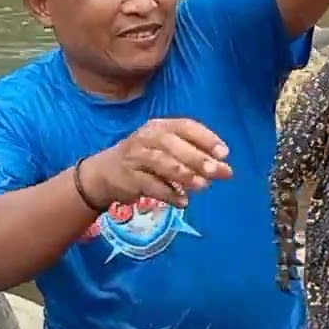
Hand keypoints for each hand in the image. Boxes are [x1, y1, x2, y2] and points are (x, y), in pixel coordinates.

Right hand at [80, 118, 232, 209]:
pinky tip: (183, 202)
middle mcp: (147, 137)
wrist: (104, 173)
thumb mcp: (166, 149)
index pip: (186, 126)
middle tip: (218, 172)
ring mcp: (135, 157)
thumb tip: (222, 167)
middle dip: (198, 158)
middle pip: (174, 144)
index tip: (224, 153)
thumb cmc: (145, 158)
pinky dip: (169, 194)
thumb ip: (192, 154)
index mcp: (160, 126)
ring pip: (162, 163)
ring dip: (185, 175)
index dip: (206, 138)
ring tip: (203, 187)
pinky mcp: (128, 178)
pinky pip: (151, 185)